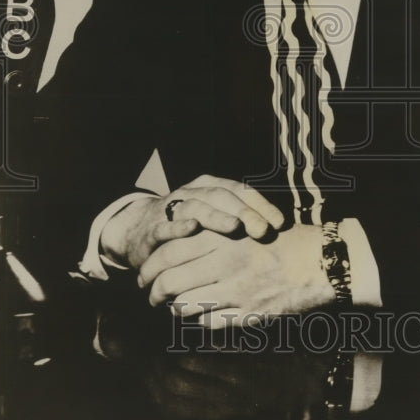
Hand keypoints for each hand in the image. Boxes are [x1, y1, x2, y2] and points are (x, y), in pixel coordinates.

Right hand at [99, 175, 283, 269]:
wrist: (140, 230)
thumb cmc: (189, 228)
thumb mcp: (213, 218)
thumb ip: (240, 220)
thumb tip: (279, 231)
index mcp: (211, 188)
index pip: (241, 191)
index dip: (261, 205)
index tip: (280, 223)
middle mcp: (193, 193)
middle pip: (222, 197)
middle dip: (244, 212)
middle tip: (263, 230)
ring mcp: (172, 208)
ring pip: (197, 206)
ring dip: (216, 216)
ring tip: (235, 226)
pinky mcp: (153, 227)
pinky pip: (165, 225)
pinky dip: (177, 226)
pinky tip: (191, 228)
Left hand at [139, 225, 334, 325]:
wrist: (319, 261)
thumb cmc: (280, 240)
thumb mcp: (245, 225)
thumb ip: (213, 233)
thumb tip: (176, 245)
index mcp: (223, 236)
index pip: (170, 251)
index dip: (151, 264)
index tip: (145, 271)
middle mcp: (225, 262)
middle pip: (170, 280)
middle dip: (152, 290)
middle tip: (147, 293)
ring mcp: (236, 290)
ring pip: (184, 305)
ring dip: (171, 308)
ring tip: (168, 306)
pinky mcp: (247, 313)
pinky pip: (208, 322)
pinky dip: (195, 321)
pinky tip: (195, 315)